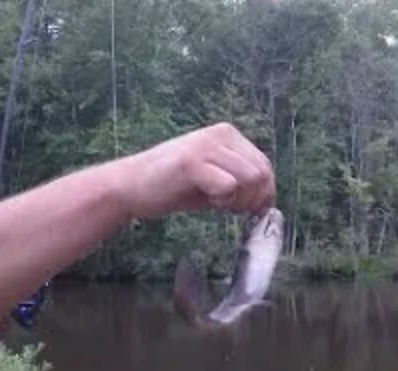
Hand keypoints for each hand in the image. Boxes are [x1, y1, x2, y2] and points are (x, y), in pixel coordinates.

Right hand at [117, 123, 275, 219]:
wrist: (130, 186)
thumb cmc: (172, 186)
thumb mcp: (214, 179)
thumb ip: (240, 183)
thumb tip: (267, 200)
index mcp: (228, 135)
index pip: (265, 166)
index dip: (262, 194)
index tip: (247, 209)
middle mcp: (220, 134)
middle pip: (262, 173)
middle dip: (251, 200)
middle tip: (228, 208)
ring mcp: (206, 145)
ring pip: (250, 179)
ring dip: (237, 201)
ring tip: (215, 202)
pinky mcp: (192, 161)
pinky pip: (228, 185)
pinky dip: (222, 200)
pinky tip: (206, 200)